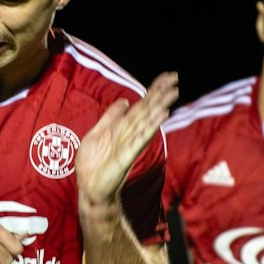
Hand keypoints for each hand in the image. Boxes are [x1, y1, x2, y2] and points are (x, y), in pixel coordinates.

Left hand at [77, 71, 177, 209]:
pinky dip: (151, 126)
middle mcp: (130, 133)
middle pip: (147, 109)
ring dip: (160, 107)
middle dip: (161, 94)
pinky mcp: (127, 155)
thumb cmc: (93, 163)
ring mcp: (130, 143)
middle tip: (176, 79)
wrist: (88, 187)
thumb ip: (110, 117)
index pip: (141, 104)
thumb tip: (125, 101)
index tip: (167, 76)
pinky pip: (141, 138)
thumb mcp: (97, 133)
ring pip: (147, 121)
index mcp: (123, 126)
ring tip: (173, 94)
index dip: (153, 89)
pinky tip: (161, 116)